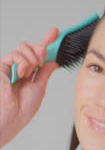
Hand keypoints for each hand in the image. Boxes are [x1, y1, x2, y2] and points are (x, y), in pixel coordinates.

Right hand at [0, 27, 59, 146]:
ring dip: (33, 58)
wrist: (11, 117)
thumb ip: (44, 73)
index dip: (46, 41)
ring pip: (24, 47)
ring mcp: (9, 65)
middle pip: (31, 46)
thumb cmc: (22, 109)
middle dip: (41, 50)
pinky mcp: (1, 65)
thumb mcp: (39, 88)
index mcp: (29, 73)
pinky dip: (23, 62)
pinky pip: (16, 54)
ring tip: (30, 72)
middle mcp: (19, 67)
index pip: (38, 54)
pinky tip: (22, 72)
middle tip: (42, 62)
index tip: (55, 32)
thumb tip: (53, 62)